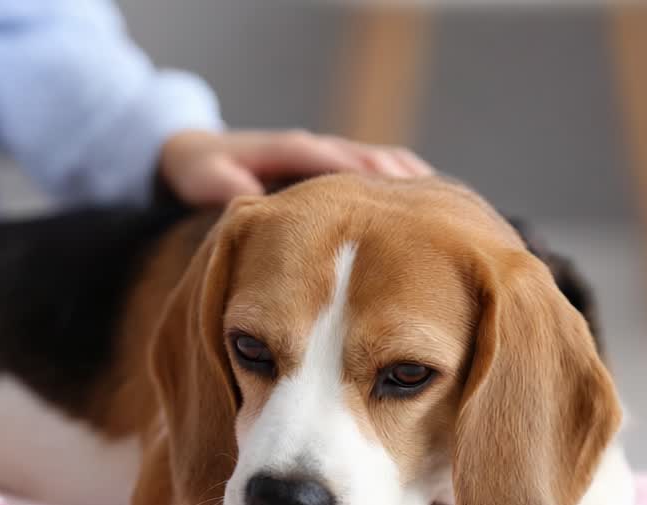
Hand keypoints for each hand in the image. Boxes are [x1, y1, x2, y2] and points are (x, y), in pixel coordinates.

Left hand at [159, 129, 434, 205]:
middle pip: (372, 161)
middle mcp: (318, 148)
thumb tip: (246, 198)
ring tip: (447, 214)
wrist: (198, 154)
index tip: (397, 197)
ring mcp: (329, 157)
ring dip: (412, 185)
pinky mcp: (335, 169)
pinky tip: (430, 212)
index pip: (338, 161)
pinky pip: (378, 173)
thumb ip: (228, 188)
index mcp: (292, 150)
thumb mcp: (206, 177)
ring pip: (382, 164)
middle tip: (438, 212)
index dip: (368, 177)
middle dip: (403, 183)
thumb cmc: (202, 170)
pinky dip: (406, 186)